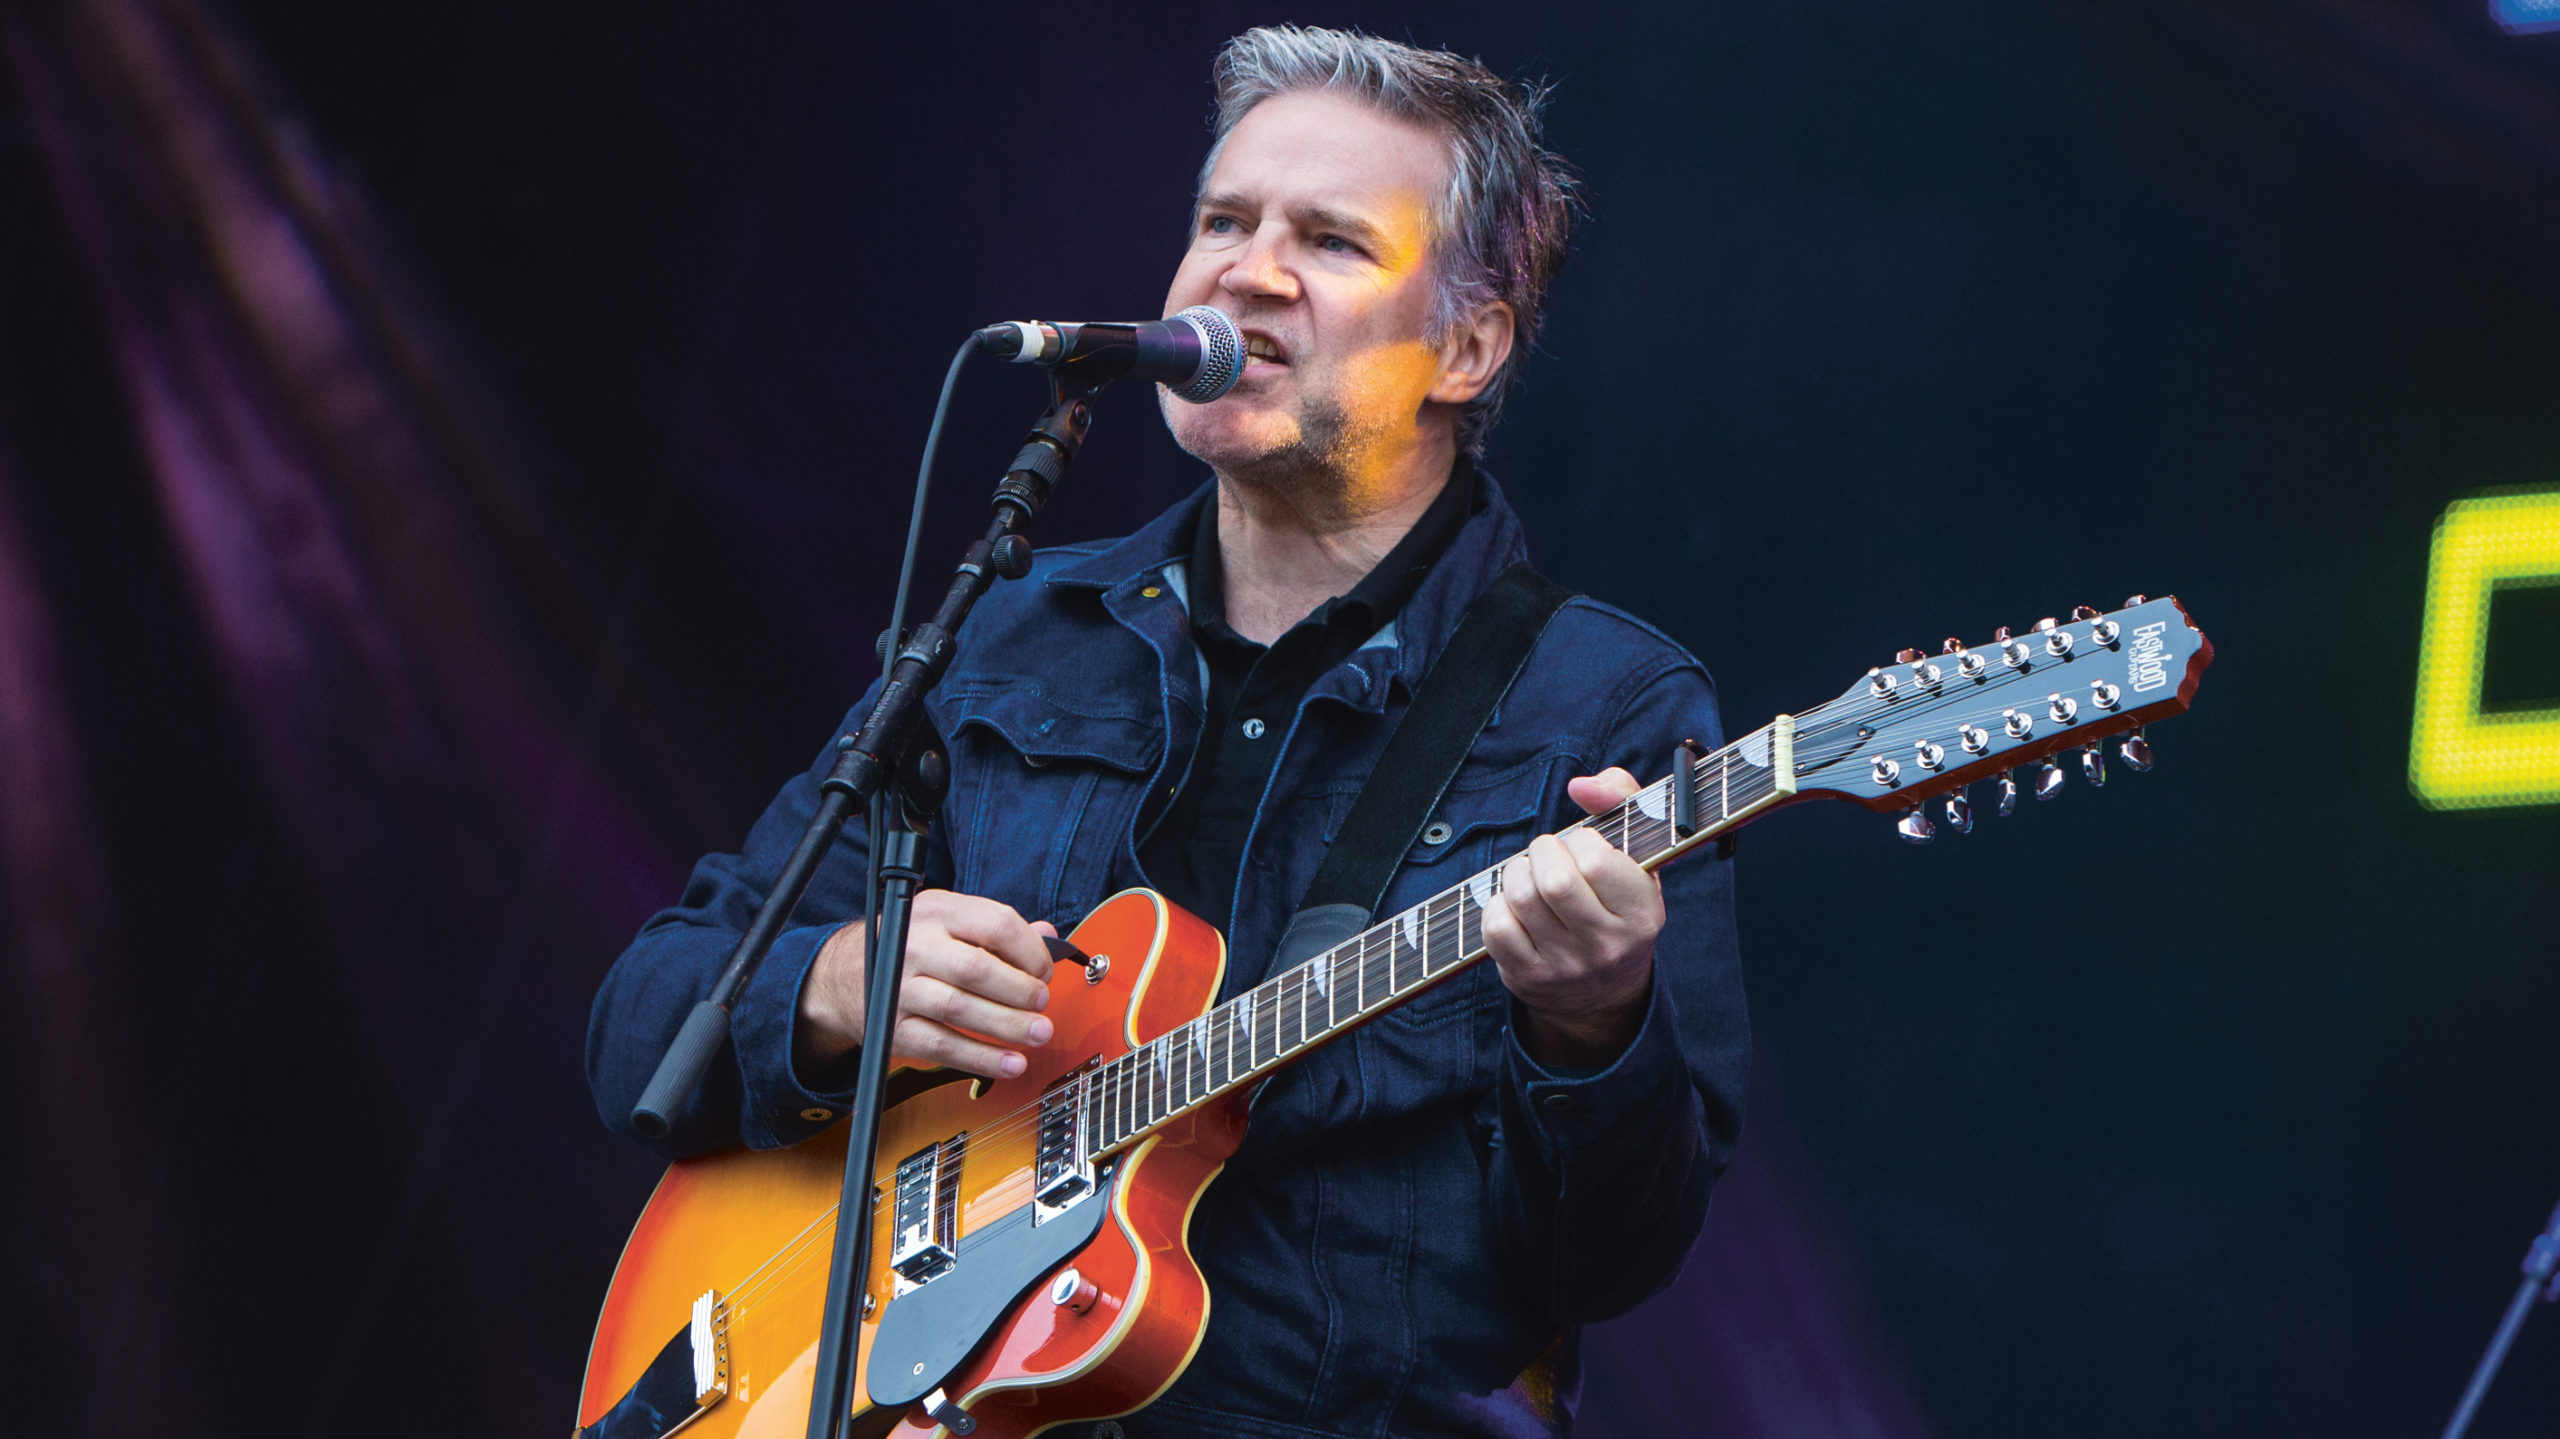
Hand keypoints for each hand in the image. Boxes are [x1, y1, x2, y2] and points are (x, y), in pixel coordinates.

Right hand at [796, 890, 1057, 1079]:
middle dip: (1019, 991)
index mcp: (937, 911)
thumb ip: (995, 927)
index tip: (1044, 971)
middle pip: (976, 969)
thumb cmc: (909, 944)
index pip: (995, 924)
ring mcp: (900, 989)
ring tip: (1038, 1033)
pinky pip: (942, 1047)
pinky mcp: (893, 1028)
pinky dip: (980, 1058)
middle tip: (1042, 1003)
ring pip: (959, 1009)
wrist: (841, 974)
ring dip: (1007, 1026)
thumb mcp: (947, 919)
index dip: (1030, 951)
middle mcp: (915, 946)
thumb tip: (1048, 935)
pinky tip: (1010, 1063)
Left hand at [1482, 767, 1662, 1067]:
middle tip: (1548, 855)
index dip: (1579, 841)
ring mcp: (1565, 966)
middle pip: (1554, 881)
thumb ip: (1620, 798)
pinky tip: (1515, 904)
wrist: (1603, 993)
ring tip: (1530, 874)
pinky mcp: (1528, 977)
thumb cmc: (1616, 903)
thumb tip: (1581, 785)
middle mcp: (1607, 945)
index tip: (1582, 845)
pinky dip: (1498, 903)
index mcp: (1642, 913)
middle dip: (1542, 851)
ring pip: (1520, 898)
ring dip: (1517, 872)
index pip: (1597, 862)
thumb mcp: (1637, 854)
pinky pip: (1496, 926)